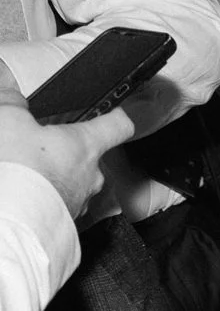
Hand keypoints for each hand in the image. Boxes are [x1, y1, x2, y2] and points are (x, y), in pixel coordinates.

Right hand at [0, 98, 134, 216]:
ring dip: (54, 175)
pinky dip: (44, 196)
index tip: (117, 113)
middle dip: (67, 150)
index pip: (118, 125)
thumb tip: (10, 89)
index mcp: (85, 145)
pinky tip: (24, 191)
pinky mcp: (64, 221)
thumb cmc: (19, 171)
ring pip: (72, 181)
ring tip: (25, 170)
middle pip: (88, 156)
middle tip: (40, 145)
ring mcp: (79, 201)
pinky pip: (57, 202)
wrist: (12, 221)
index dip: (117, 116)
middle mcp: (91, 176)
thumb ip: (11, 101)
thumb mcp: (9, 122)